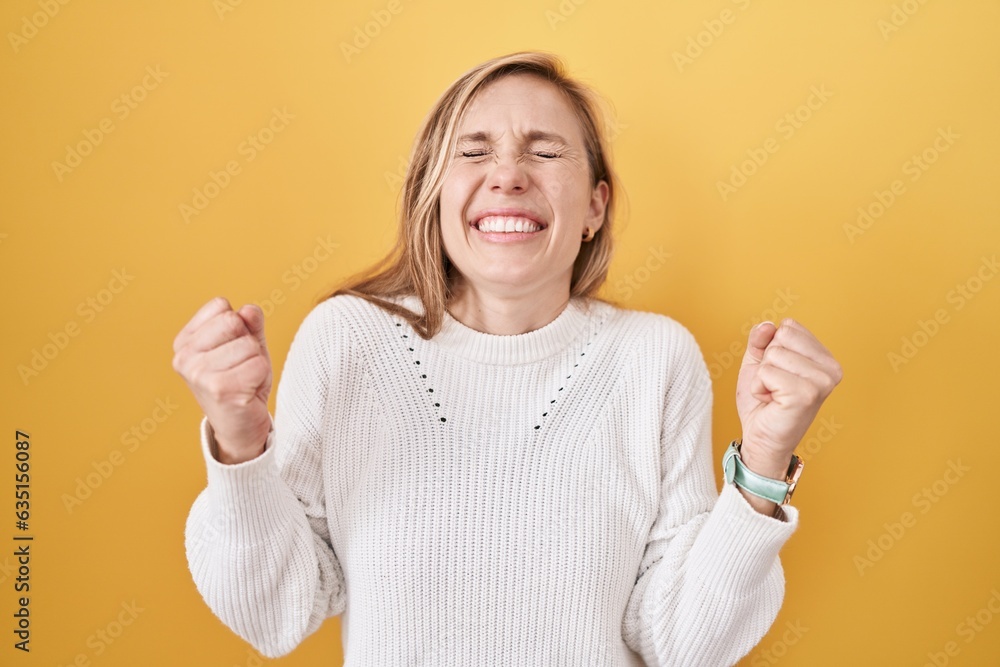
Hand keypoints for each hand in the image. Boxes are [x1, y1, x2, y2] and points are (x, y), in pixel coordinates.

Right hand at [172, 297, 272, 463]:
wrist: (240, 429)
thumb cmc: (241, 382)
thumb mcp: (246, 346)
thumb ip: (250, 324)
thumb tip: (249, 310)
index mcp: (184, 342)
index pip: (221, 306)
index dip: (238, 325)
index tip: (232, 350)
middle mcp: (184, 358)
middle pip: (233, 321)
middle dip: (249, 342)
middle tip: (242, 367)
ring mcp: (199, 374)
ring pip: (249, 344)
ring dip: (256, 362)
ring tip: (245, 380)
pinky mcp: (221, 390)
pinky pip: (258, 365)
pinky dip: (262, 377)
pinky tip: (248, 391)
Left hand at [735, 318, 842, 475]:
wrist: (761, 438)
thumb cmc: (763, 402)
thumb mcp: (759, 362)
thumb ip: (762, 339)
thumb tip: (768, 325)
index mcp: (825, 358)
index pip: (789, 327)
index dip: (772, 348)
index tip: (779, 373)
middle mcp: (831, 369)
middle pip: (781, 336)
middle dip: (767, 362)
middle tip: (775, 386)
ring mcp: (821, 382)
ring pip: (772, 354)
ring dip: (762, 376)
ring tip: (773, 395)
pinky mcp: (806, 395)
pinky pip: (766, 372)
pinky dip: (759, 387)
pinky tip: (771, 402)